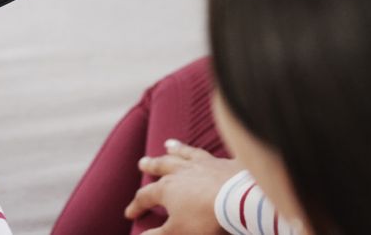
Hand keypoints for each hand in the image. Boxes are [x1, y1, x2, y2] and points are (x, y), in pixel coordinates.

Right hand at [126, 139, 243, 233]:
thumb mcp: (176, 232)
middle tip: (143, 162)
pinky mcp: (225, 163)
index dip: (136, 205)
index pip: (146, 196)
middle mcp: (184, 171)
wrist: (239, 199)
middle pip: (163, 166)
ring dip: (176, 149)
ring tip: (168, 144)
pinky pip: (214, 155)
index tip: (130, 213)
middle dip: (152, 166)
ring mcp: (205, 164)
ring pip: (186, 154)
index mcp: (168, 188)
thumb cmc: (205, 217)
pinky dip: (208, 153)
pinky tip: (210, 152)